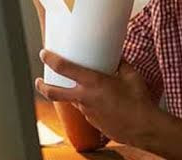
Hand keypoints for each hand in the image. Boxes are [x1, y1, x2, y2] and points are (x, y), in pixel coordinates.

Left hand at [36, 49, 156, 145]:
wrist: (143, 127)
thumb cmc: (139, 101)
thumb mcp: (131, 75)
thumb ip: (121, 64)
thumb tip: (117, 56)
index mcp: (93, 82)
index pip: (63, 68)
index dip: (50, 59)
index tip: (44, 54)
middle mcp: (85, 97)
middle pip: (53, 92)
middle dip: (42, 86)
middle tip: (38, 81)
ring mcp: (87, 112)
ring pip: (70, 101)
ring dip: (67, 95)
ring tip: (74, 88)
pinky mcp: (92, 122)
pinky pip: (84, 109)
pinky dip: (85, 104)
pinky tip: (96, 101)